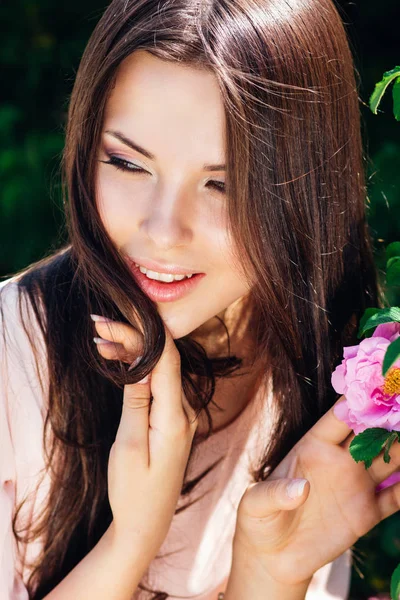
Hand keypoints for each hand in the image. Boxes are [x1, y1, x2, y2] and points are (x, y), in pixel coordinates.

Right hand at [92, 316, 197, 562]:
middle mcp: (185, 411)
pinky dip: (139, 369)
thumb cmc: (134, 491)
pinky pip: (159, 384)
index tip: (112, 321)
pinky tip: (119, 359)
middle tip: (98, 325)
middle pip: (164, 360)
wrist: (147, 523)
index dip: (140, 334)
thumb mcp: (129, 447)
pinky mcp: (172, 419)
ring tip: (102, 338)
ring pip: (160, 369)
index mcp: (176, 417)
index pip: (165, 360)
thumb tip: (141, 363)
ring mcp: (180, 414)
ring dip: (134, 351)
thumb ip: (137, 403)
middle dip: (133, 337)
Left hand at [233, 396, 399, 585]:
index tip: (379, 391)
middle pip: (371, 433)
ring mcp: (356, 484)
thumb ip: (275, 493)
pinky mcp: (368, 513)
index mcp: (313, 447)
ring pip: (390, 459)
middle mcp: (340, 459)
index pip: (340, 418)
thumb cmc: (259, 520)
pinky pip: (396, 497)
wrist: (273, 558)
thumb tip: (302, 489)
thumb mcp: (256, 504)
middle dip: (390, 420)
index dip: (359, 403)